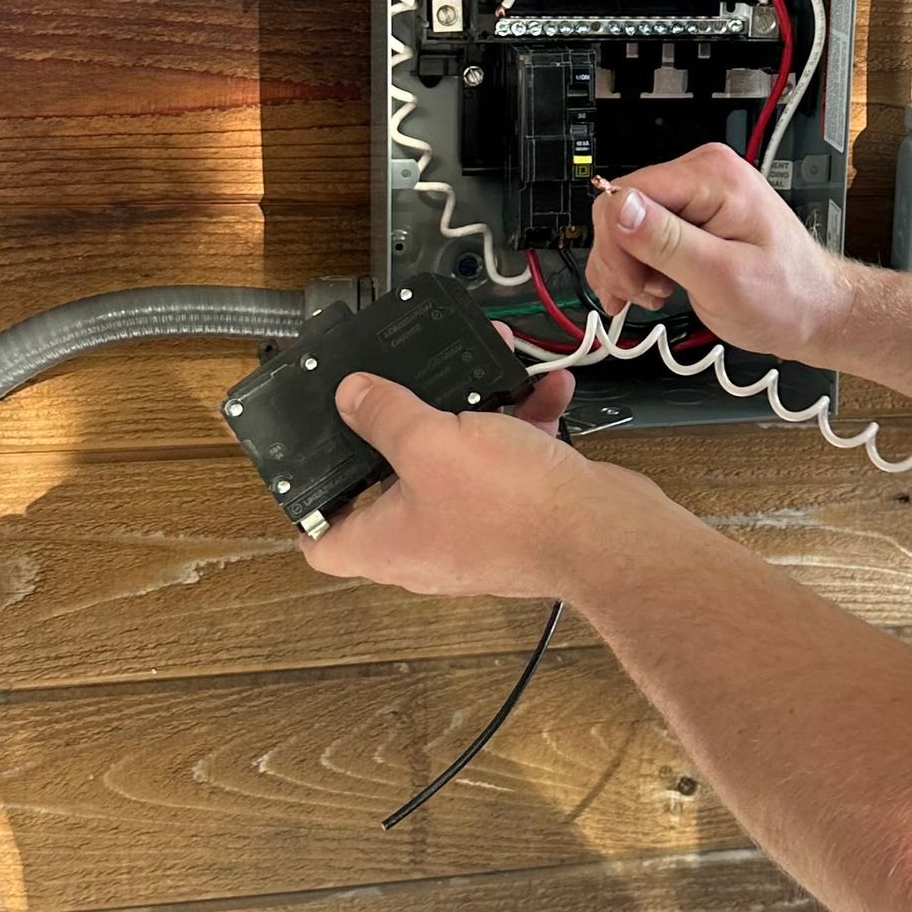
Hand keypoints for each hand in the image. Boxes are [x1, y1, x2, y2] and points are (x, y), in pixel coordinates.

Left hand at [300, 368, 654, 599]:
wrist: (603, 532)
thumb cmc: (511, 507)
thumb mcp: (428, 441)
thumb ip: (383, 413)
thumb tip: (350, 396)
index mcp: (385, 543)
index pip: (321, 543)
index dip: (308, 506)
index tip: (310, 462)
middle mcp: (426, 543)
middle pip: (392, 485)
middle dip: (404, 427)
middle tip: (400, 389)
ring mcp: (475, 527)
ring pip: (457, 460)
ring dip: (472, 411)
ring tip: (486, 368)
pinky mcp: (519, 511)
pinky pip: (508, 459)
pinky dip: (523, 421)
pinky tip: (542, 388)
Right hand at [586, 143, 857, 361]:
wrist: (813, 310)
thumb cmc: (786, 297)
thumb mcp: (724, 277)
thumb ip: (669, 242)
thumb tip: (621, 208)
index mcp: (713, 177)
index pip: (628, 192)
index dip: (618, 243)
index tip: (630, 283)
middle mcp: (703, 174)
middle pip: (621, 207)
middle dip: (620, 258)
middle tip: (641, 295)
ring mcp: (696, 193)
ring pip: (625, 223)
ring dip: (626, 266)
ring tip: (654, 295)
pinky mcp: (691, 214)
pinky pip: (641, 233)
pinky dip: (636, 266)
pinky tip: (651, 288)